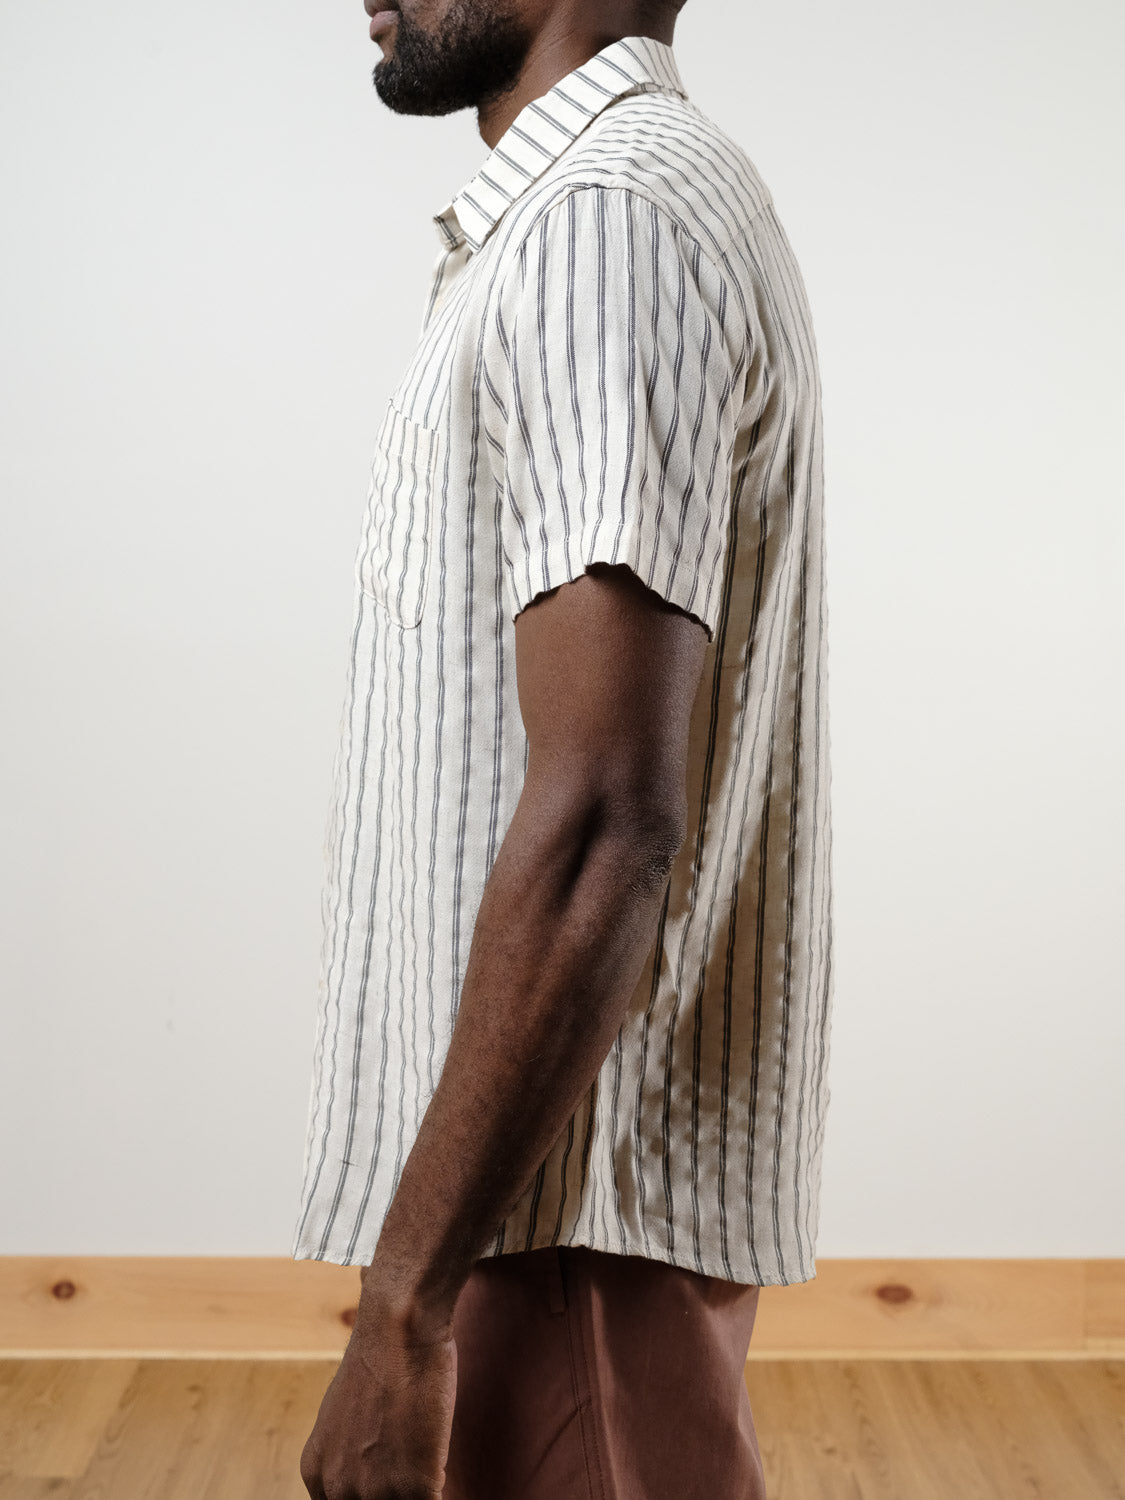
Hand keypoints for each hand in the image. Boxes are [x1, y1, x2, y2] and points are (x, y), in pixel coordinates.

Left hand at [299, 1309, 456, 1499]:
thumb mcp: (344, 1413)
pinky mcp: (415, 1487)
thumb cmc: (379, 1358)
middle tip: (409, 1475)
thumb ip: (350, 1450)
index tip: (388, 1486)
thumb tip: (370, 1460)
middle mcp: (339, 1488)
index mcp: (317, 1471)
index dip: (370, 1497)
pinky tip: (441, 1468)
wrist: (397, 1329)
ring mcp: (376, 1492)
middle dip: (395, 1495)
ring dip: (417, 1493)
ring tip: (427, 1468)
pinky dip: (441, 1490)